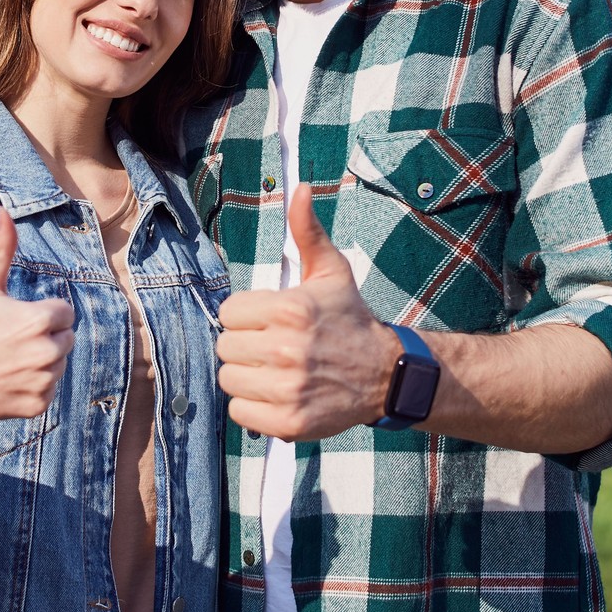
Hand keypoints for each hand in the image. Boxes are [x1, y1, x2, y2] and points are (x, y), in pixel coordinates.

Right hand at [0, 207, 75, 460]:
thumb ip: (0, 248)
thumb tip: (1, 209)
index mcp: (39, 319)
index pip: (64, 311)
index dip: (40, 312)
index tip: (13, 320)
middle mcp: (47, 352)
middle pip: (65, 337)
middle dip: (43, 336)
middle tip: (7, 341)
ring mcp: (43, 382)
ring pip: (59, 363)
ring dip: (41, 360)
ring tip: (6, 360)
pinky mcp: (38, 406)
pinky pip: (50, 389)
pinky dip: (34, 386)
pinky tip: (7, 380)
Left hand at [215, 187, 400, 440]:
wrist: (386, 374)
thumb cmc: (349, 318)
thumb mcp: (331, 271)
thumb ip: (307, 231)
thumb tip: (300, 188)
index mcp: (290, 310)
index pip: (229, 312)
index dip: (246, 316)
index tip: (269, 321)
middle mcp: (287, 350)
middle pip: (225, 346)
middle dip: (245, 345)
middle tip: (273, 347)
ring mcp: (288, 389)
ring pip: (229, 379)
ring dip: (246, 377)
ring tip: (274, 371)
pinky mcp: (289, 423)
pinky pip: (240, 413)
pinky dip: (254, 408)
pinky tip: (277, 394)